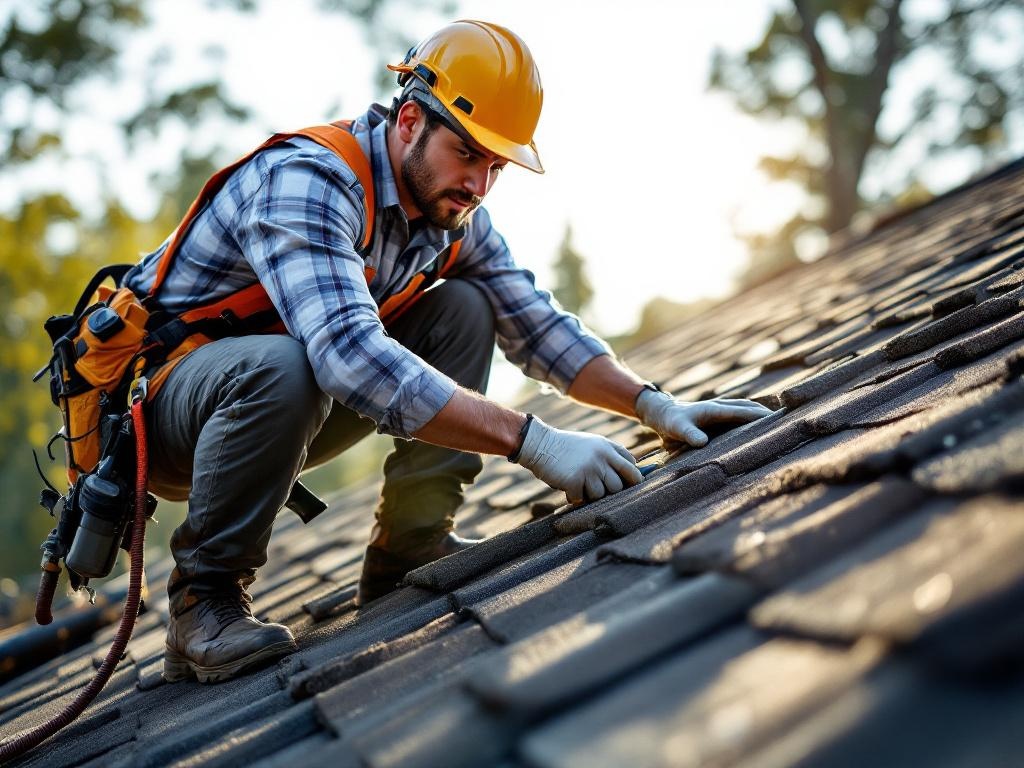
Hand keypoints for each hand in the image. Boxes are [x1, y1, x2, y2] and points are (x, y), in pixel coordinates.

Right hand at [516, 416, 643, 503]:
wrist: (540, 444)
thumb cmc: (568, 448)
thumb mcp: (593, 444)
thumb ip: (612, 456)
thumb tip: (634, 476)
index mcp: (608, 448)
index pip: (631, 468)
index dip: (632, 480)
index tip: (626, 486)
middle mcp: (601, 458)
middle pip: (618, 487)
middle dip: (607, 491)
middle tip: (594, 487)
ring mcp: (588, 469)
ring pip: (599, 495)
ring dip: (588, 494)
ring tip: (578, 484)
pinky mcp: (574, 480)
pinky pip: (581, 499)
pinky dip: (573, 496)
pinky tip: (567, 486)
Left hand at [636, 389, 773, 447]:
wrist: (662, 413)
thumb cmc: (670, 422)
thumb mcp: (677, 429)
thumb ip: (689, 435)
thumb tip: (702, 443)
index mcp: (715, 409)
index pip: (744, 412)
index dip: (760, 417)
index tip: (779, 422)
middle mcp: (721, 406)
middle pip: (750, 408)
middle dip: (768, 414)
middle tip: (789, 423)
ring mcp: (722, 409)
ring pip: (747, 409)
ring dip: (763, 415)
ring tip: (781, 425)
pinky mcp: (720, 415)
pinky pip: (741, 414)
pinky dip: (753, 418)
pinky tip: (762, 427)